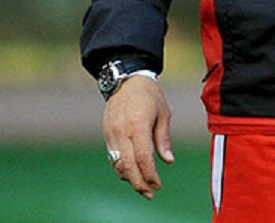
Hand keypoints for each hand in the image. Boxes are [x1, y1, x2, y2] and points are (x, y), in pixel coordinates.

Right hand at [102, 76, 174, 199]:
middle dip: (139, 183)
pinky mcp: (106, 133)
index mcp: (138, 124)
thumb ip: (163, 138)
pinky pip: (112, 156)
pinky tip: (131, 173)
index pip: (143, 157)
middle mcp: (122, 130)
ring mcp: (111, 132)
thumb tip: (168, 161)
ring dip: (129, 178)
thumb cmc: (149, 95)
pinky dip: (121, 168)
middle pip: (128, 165)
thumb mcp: (163, 113)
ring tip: (142, 187)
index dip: (150, 174)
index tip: (158, 184)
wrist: (126, 80)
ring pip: (118, 163)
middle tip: (150, 193)